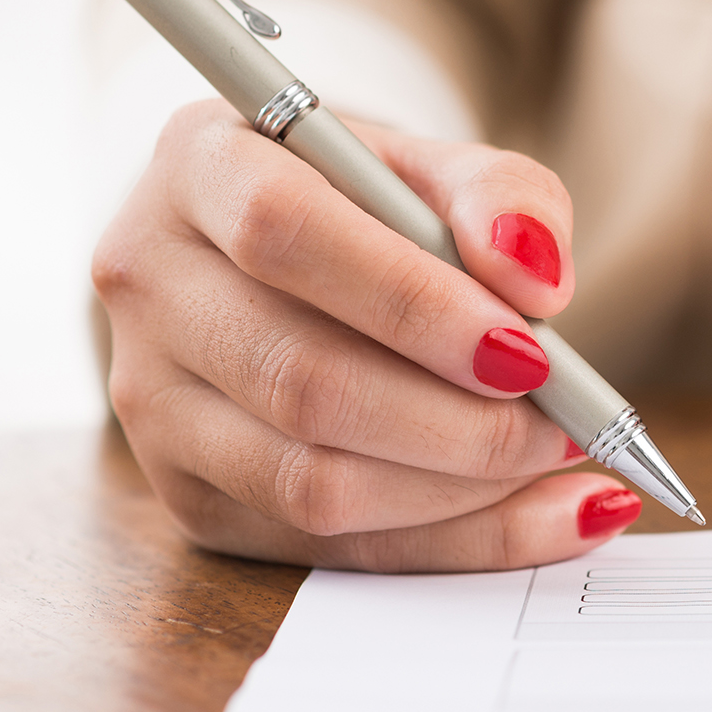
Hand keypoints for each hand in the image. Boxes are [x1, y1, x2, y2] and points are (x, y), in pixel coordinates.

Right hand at [94, 99, 638, 568]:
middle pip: (300, 380)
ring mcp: (151, 400)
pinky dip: (454, 543)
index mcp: (198, 164)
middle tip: (564, 422)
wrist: (296, 256)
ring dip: (459, 491)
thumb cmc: (374, 203)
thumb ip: (503, 198)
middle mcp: (148, 281)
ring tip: (554, 460)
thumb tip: (537, 282)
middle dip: (457, 421)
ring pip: (309, 483)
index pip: (284, 233)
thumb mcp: (443, 168)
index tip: (526, 347)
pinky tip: (551, 514)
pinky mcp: (187, 493)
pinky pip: (325, 547)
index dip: (411, 302)